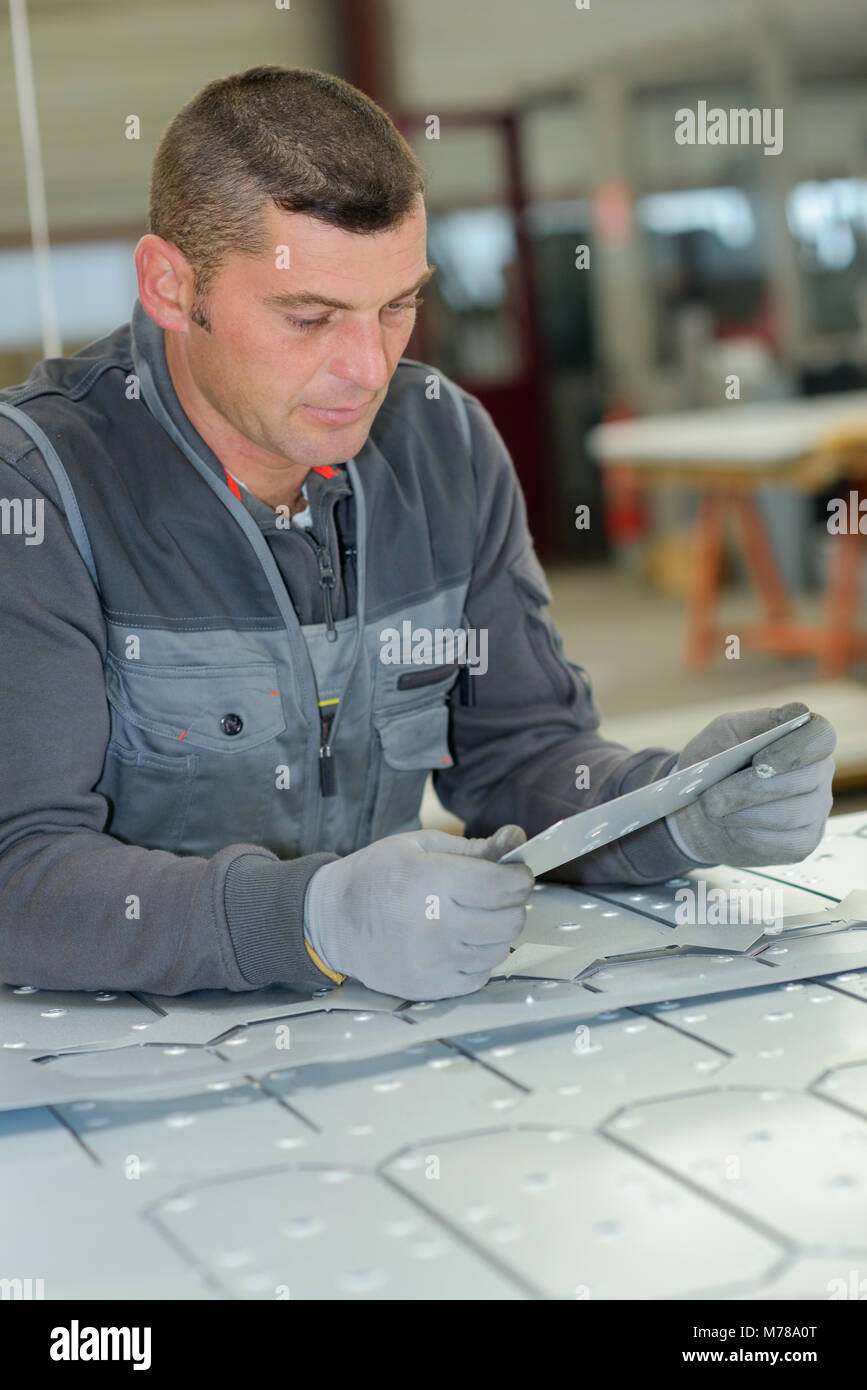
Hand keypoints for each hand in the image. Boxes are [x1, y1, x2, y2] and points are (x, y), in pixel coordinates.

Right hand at [303, 825, 533, 999]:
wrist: (331, 921)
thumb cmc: (376, 877)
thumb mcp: (420, 847)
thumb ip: (474, 847)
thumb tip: (517, 838)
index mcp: (433, 881)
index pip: (504, 886)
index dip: (520, 878)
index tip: (516, 874)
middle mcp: (437, 924)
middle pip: (510, 921)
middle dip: (511, 904)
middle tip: (496, 896)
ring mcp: (435, 961)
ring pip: (499, 950)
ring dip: (495, 933)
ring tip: (471, 919)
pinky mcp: (431, 987)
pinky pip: (479, 977)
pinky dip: (477, 959)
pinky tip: (457, 942)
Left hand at [667, 702, 835, 867]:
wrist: (698, 808)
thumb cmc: (717, 762)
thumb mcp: (727, 732)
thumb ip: (756, 722)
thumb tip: (793, 714)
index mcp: (804, 739)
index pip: (822, 736)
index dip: (796, 749)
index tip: (759, 762)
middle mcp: (818, 774)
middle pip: (804, 780)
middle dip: (751, 789)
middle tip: (710, 797)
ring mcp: (815, 810)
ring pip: (790, 815)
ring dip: (743, 814)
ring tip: (711, 810)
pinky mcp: (803, 843)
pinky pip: (783, 843)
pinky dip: (748, 836)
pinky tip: (729, 828)